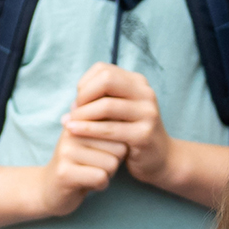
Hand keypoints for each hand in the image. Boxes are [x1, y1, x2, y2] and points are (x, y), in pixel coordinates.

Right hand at [33, 123, 123, 217]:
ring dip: (107, 175)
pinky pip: (100, 178)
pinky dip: (100, 185)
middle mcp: (72, 132)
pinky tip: (89, 184)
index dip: (118, 146)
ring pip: (111, 164)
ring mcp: (67, 152)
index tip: (103, 152)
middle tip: (96, 166)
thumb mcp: (92, 140)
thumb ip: (106, 123)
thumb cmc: (79, 163)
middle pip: (119, 147)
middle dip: (114, 162)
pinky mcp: (65, 173)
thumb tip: (126, 103)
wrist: (48, 189)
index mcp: (81, 120)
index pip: (119, 128)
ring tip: (91, 174)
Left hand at [67, 64, 169, 182]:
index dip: (84, 84)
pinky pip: (110, 129)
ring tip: (69, 124)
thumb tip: (73, 103)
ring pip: (106, 105)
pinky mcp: (143, 135)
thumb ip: (100, 103)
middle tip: (73, 112)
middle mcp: (145, 93)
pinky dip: (88, 130)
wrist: (159, 158)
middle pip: (106, 80)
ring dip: (82, 115)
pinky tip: (73, 133)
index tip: (78, 102)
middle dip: (84, 95)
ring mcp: (147, 113)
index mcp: (137, 83)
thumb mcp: (118, 113)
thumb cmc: (130, 134)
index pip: (103, 69)